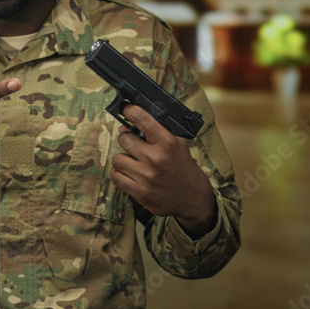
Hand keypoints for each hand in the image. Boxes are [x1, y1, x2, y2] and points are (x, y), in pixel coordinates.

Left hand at [110, 105, 215, 236]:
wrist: (193, 199)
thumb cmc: (184, 170)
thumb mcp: (179, 146)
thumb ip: (157, 134)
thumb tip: (127, 125)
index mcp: (168, 143)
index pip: (143, 119)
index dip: (131, 111)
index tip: (127, 109)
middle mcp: (156, 158)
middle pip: (124, 139)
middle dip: (127, 139)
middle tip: (133, 144)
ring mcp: (146, 176)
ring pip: (117, 158)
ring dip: (123, 158)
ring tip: (132, 161)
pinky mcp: (139, 192)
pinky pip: (116, 177)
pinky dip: (119, 174)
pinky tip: (129, 173)